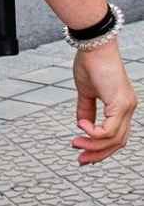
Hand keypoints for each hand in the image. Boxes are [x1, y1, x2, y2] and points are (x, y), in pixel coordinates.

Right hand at [71, 41, 136, 164]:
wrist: (94, 46)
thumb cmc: (91, 63)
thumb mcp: (85, 91)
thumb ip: (85, 109)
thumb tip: (82, 125)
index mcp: (122, 106)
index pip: (116, 135)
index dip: (101, 148)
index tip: (83, 153)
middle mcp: (129, 109)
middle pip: (118, 142)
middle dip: (98, 154)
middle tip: (80, 159)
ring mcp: (127, 107)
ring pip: (115, 139)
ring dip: (93, 145)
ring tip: (76, 143)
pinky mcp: (120, 104)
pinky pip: (109, 129)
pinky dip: (94, 133)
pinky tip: (81, 127)